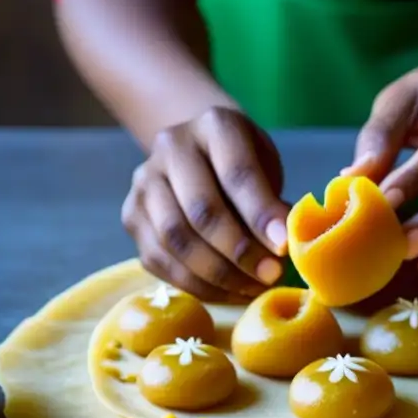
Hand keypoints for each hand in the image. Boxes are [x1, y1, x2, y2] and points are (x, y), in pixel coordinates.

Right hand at [122, 107, 289, 301]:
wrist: (198, 153)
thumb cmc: (242, 164)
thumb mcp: (266, 167)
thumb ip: (274, 202)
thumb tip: (285, 248)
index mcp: (214, 126)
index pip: (237, 174)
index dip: (261, 215)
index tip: (284, 247)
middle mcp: (171, 147)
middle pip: (202, 209)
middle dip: (240, 251)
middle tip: (270, 275)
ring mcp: (144, 182)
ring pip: (176, 239)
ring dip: (218, 274)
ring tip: (252, 288)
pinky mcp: (132, 217)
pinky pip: (159, 261)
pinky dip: (196, 284)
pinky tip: (228, 292)